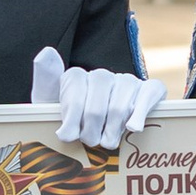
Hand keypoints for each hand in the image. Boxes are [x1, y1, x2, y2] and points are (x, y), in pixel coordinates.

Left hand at [30, 43, 168, 150]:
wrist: (95, 127)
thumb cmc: (71, 119)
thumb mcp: (50, 105)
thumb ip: (45, 81)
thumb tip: (46, 52)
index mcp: (75, 77)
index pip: (75, 100)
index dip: (73, 123)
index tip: (69, 136)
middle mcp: (101, 75)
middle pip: (96, 110)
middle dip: (91, 133)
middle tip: (89, 143)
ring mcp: (126, 81)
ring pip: (120, 109)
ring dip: (112, 132)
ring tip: (106, 142)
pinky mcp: (149, 89)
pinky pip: (148, 96)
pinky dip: (140, 113)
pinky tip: (133, 128)